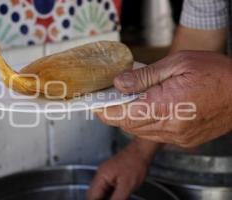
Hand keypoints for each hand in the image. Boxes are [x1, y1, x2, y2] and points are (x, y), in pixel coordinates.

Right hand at [87, 139, 159, 199]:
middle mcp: (101, 175)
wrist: (141, 152)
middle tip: (115, 199)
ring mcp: (106, 174)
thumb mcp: (126, 187)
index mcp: (101, 177)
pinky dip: (111, 194)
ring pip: (101, 192)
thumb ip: (116, 199)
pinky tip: (118, 197)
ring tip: (118, 197)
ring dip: (106, 197)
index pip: (92, 196)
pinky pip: (107, 188)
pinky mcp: (112, 174)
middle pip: (94, 194)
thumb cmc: (135, 165)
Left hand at [96, 51, 231, 147]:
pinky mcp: (184, 139)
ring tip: (128, 102)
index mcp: (166, 106)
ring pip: (141, 132)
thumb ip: (145, 77)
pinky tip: (148, 110)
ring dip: (130, 119)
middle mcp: (171, 126)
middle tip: (110, 100)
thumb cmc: (215, 73)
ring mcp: (178, 136)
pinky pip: (155, 135)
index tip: (96, 104)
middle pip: (130, 125)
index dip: (106, 110)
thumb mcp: (177, 64)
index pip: (124, 114)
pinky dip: (146, 123)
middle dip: (115, 114)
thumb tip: (119, 83)